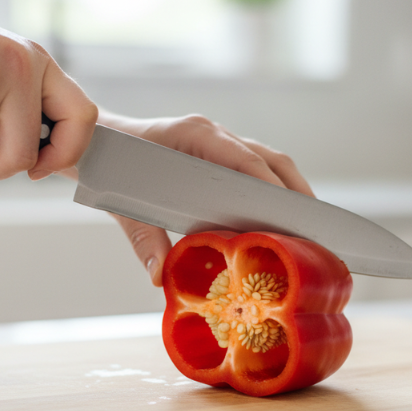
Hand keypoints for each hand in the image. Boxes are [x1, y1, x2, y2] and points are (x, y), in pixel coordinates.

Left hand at [99, 111, 314, 286]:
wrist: (95, 142)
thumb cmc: (110, 167)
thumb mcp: (123, 205)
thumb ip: (144, 239)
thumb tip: (161, 277)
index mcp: (193, 135)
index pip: (245, 159)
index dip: (274, 186)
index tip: (295, 214)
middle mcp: (212, 134)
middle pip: (269, 158)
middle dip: (297, 191)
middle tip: (317, 228)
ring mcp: (218, 141)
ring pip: (268, 161)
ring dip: (292, 190)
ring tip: (310, 227)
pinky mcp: (218, 152)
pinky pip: (256, 167)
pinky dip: (274, 190)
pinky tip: (282, 219)